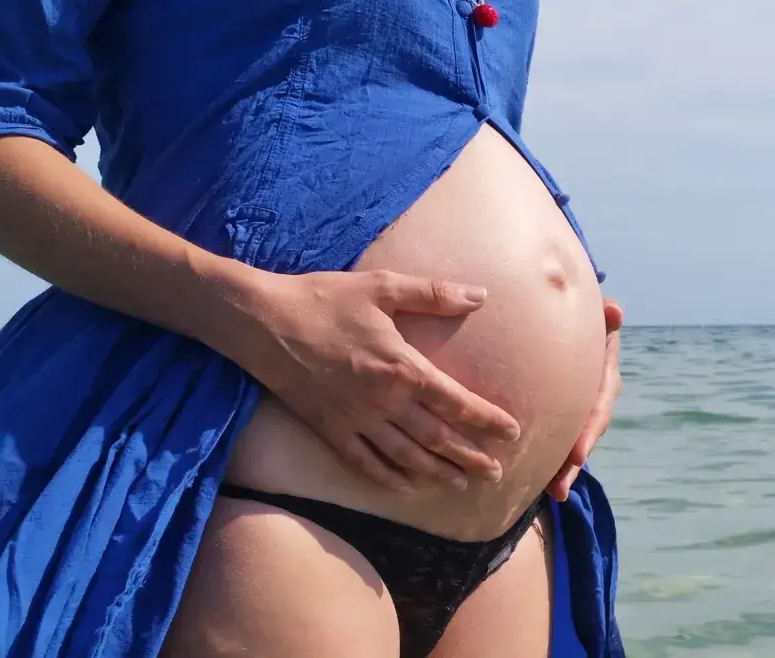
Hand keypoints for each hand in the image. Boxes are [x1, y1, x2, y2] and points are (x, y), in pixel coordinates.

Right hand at [235, 269, 522, 491]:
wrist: (262, 321)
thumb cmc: (324, 299)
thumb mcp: (382, 287)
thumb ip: (433, 294)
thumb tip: (480, 295)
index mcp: (402, 367)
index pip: (456, 402)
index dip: (487, 420)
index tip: (512, 432)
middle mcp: (384, 401)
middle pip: (437, 438)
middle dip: (470, 457)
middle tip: (495, 472)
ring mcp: (355, 420)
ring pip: (405, 457)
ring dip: (436, 473)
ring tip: (459, 484)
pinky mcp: (329, 430)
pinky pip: (364, 464)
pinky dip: (388, 480)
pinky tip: (406, 488)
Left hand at [546, 298, 623, 501]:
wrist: (579, 330)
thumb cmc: (587, 320)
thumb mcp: (599, 318)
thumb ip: (606, 316)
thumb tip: (615, 310)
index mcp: (606, 379)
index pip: (599, 407)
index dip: (589, 432)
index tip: (577, 455)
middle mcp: (598, 399)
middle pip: (587, 435)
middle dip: (574, 462)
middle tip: (560, 486)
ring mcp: (584, 411)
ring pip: (576, 443)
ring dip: (565, 471)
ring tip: (553, 494)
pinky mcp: (569, 416)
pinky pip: (562, 440)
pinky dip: (554, 462)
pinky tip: (541, 485)